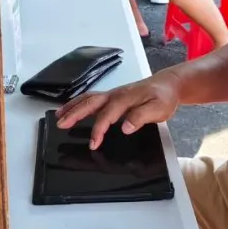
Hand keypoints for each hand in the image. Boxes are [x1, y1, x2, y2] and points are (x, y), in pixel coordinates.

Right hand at [55, 74, 182, 150]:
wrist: (168, 84)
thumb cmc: (163, 97)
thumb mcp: (158, 109)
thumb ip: (141, 117)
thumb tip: (125, 127)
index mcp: (125, 99)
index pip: (107, 115)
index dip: (98, 130)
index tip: (93, 144)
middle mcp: (115, 95)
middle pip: (91, 103)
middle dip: (74, 113)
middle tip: (61, 124)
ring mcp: (113, 94)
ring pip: (88, 99)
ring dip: (72, 107)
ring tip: (59, 116)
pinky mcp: (113, 96)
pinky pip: (92, 98)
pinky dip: (79, 103)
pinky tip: (72, 108)